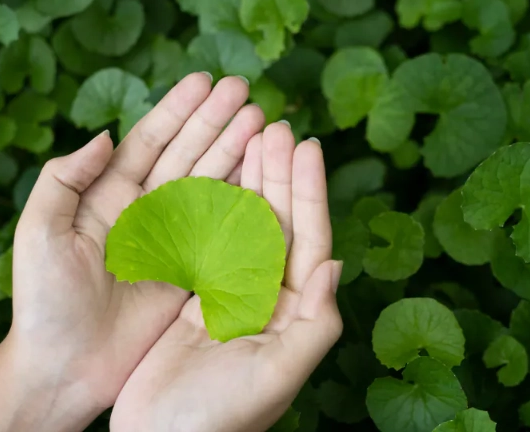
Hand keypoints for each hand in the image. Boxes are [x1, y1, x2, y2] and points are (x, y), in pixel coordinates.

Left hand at [0, 74, 262, 428]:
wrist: (66, 366)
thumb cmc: (44, 301)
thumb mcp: (40, 232)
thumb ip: (64, 179)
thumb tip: (106, 136)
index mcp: (110, 195)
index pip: (150, 141)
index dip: (177, 110)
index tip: (204, 80)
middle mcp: (146, 210)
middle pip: (188, 154)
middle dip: (216, 121)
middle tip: (245, 90)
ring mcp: (173, 238)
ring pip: (210, 184)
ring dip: (235, 152)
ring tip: (262, 121)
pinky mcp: (192, 268)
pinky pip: (222, 228)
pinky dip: (243, 199)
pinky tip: (263, 174)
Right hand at [110, 122, 343, 431]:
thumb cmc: (223, 417)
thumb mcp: (278, 373)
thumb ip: (315, 323)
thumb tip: (335, 266)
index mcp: (293, 313)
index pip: (309, 240)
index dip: (309, 191)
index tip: (307, 145)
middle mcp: (267, 299)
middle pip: (279, 223)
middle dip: (280, 174)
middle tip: (276, 126)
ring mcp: (229, 297)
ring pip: (244, 226)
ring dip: (249, 182)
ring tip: (249, 137)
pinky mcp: (194, 300)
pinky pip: (207, 243)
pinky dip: (211, 208)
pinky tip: (212, 176)